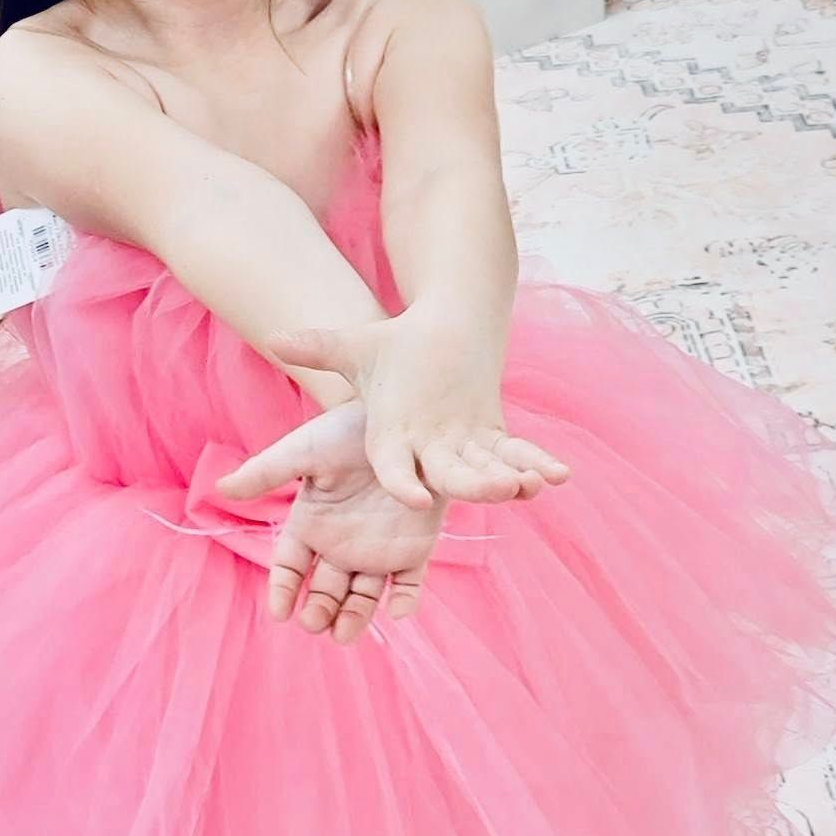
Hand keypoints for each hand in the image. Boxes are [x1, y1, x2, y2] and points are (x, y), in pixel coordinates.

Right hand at [217, 400, 443, 642]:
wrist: (399, 417)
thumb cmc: (345, 431)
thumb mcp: (304, 450)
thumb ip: (266, 472)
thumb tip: (221, 488)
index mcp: (311, 525)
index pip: (291, 567)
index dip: (284, 590)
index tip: (280, 612)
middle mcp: (341, 544)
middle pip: (325, 590)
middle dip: (319, 610)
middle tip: (314, 622)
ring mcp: (377, 549)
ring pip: (363, 596)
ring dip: (354, 617)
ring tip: (344, 634)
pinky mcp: (414, 548)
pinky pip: (409, 582)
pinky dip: (406, 600)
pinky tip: (398, 608)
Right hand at [256, 310, 568, 510]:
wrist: (434, 346)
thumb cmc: (391, 352)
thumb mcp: (357, 347)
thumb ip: (318, 347)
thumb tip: (276, 337)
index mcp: (391, 443)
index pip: (395, 470)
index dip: (404, 483)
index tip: (414, 497)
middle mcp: (425, 457)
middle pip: (448, 478)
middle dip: (473, 484)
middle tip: (498, 490)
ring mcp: (462, 454)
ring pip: (485, 473)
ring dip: (508, 478)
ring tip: (532, 482)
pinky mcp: (492, 444)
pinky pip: (515, 458)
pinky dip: (536, 464)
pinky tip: (559, 473)